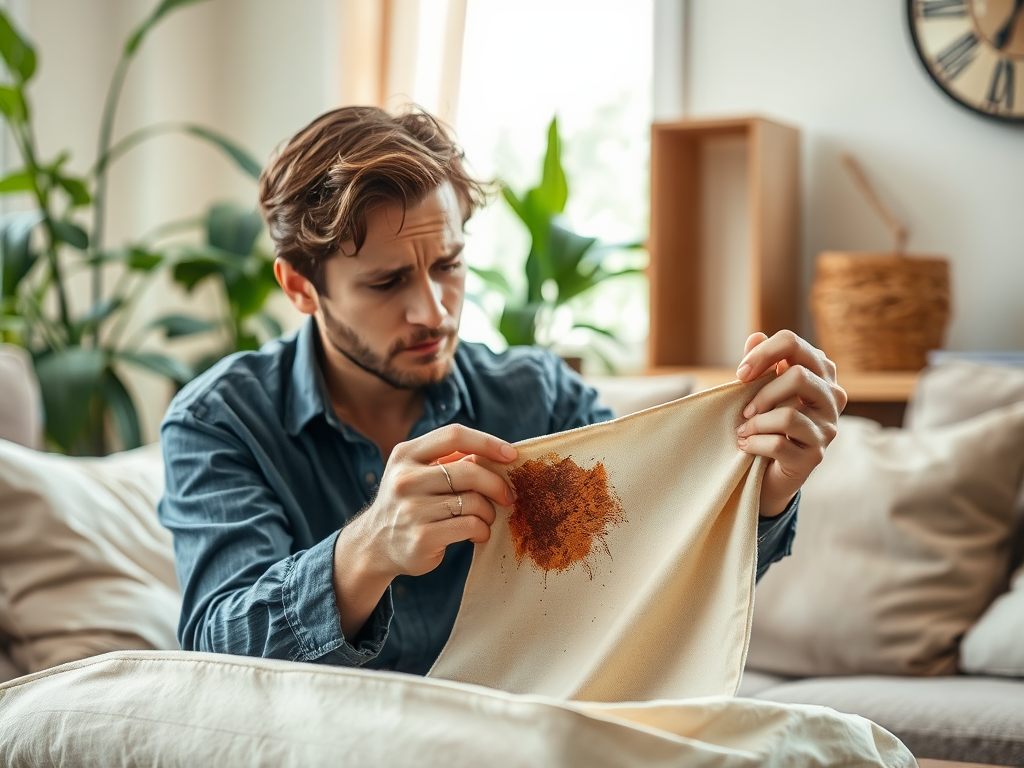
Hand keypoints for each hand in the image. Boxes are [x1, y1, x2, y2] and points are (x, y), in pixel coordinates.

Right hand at [332, 425, 516, 636]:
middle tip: (508, 496)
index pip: (454, 435)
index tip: (511, 455)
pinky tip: (477, 533)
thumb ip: (451, 462)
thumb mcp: (419, 474)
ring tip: (486, 518)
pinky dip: (482, 530)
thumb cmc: (410, 503)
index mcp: (406, 454)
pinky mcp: (421, 537)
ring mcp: (412, 509)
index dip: (488, 442)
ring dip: (489, 512)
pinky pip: (469, 526)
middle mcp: (405, 479)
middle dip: (496, 484)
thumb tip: (498, 456)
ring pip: (473, 502)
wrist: (375, 544)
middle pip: (469, 471)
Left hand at [735, 330, 846, 517]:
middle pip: (799, 376)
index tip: (741, 374)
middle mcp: (832, 398)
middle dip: (762, 392)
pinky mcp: (815, 456)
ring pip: (789, 415)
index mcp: (820, 373)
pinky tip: (746, 445)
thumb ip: (759, 363)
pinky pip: (779, 443)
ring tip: (743, 430)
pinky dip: (754, 443)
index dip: (763, 353)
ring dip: (756, 423)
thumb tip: (755, 336)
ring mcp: (828, 428)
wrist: (770, 470)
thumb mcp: (759, 389)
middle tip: (744, 408)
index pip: (793, 343)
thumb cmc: (766, 422)